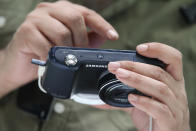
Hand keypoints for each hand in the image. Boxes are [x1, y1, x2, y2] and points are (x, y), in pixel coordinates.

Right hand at [0, 1, 117, 97]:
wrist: (20, 63)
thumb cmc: (46, 51)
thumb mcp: (70, 44)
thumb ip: (87, 39)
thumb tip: (103, 37)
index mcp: (62, 10)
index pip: (87, 13)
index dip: (102, 25)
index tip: (113, 36)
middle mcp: (49, 10)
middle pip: (75, 18)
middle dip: (81, 40)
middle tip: (79, 53)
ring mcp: (36, 19)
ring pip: (62, 32)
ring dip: (66, 50)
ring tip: (64, 58)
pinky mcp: (25, 31)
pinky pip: (46, 45)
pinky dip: (52, 57)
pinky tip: (50, 61)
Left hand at [107, 43, 189, 130]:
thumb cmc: (155, 116)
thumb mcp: (140, 101)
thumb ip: (122, 96)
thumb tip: (98, 96)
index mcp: (172, 82)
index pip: (173, 59)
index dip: (158, 50)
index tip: (139, 48)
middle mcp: (177, 92)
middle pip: (159, 72)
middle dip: (135, 66)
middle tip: (115, 66)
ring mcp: (176, 107)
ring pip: (159, 88)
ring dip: (137, 80)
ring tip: (119, 75)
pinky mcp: (171, 121)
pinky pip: (159, 109)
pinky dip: (144, 102)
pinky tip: (130, 98)